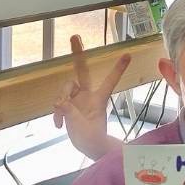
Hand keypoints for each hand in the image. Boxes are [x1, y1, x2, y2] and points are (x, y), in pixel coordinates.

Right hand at [53, 35, 130, 159]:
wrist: (88, 148)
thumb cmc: (93, 140)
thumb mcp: (83, 129)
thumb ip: (71, 114)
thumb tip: (60, 102)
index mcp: (99, 99)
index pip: (110, 81)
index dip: (118, 68)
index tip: (128, 54)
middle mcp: (88, 95)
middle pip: (82, 71)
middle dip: (78, 54)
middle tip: (75, 36)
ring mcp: (77, 99)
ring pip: (65, 88)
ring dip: (60, 100)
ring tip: (60, 118)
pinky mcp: (68, 106)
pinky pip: (58, 102)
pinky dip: (57, 113)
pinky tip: (58, 125)